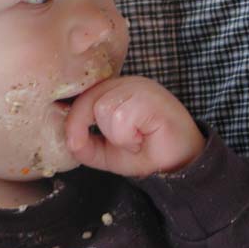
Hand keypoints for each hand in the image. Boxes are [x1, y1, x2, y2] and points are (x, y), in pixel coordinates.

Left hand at [64, 76, 204, 176]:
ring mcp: (139, 86)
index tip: (76, 141)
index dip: (74, 121)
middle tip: (123, 142)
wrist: (178, 165)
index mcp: (112, 90)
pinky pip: (120, 116)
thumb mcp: (105, 152)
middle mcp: (125, 82)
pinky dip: (128, 137)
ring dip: (118, 136)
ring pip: (102, 109)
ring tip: (137, 138)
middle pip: (87, 101)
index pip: (80, 97)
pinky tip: (145, 135)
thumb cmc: (146, 152)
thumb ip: (84, 145)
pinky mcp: (150, 96)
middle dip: (96, 131)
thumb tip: (70, 139)